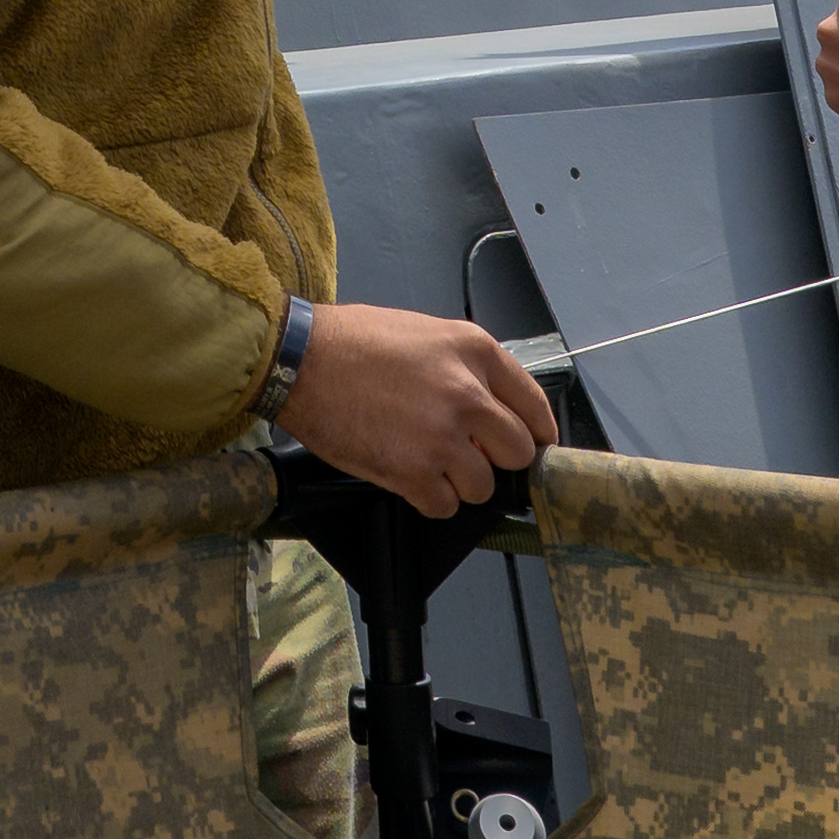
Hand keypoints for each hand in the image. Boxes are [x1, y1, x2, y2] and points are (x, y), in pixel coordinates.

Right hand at [286, 298, 553, 515]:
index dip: (537, 433)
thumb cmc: (354, 341)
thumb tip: (491, 408)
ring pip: (482, 486)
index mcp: (476, 352)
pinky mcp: (412, 472)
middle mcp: (468, 394)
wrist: (301, 360)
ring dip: (460, 482)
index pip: (534, 406)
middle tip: (469, 454)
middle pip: (518, 452)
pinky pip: (445, 506)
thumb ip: (467, 367)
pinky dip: (430, 499)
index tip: (534, 445)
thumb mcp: (426, 333)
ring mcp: (442, 437)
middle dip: (496, 459)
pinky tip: (408, 476)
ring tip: (428, 463)